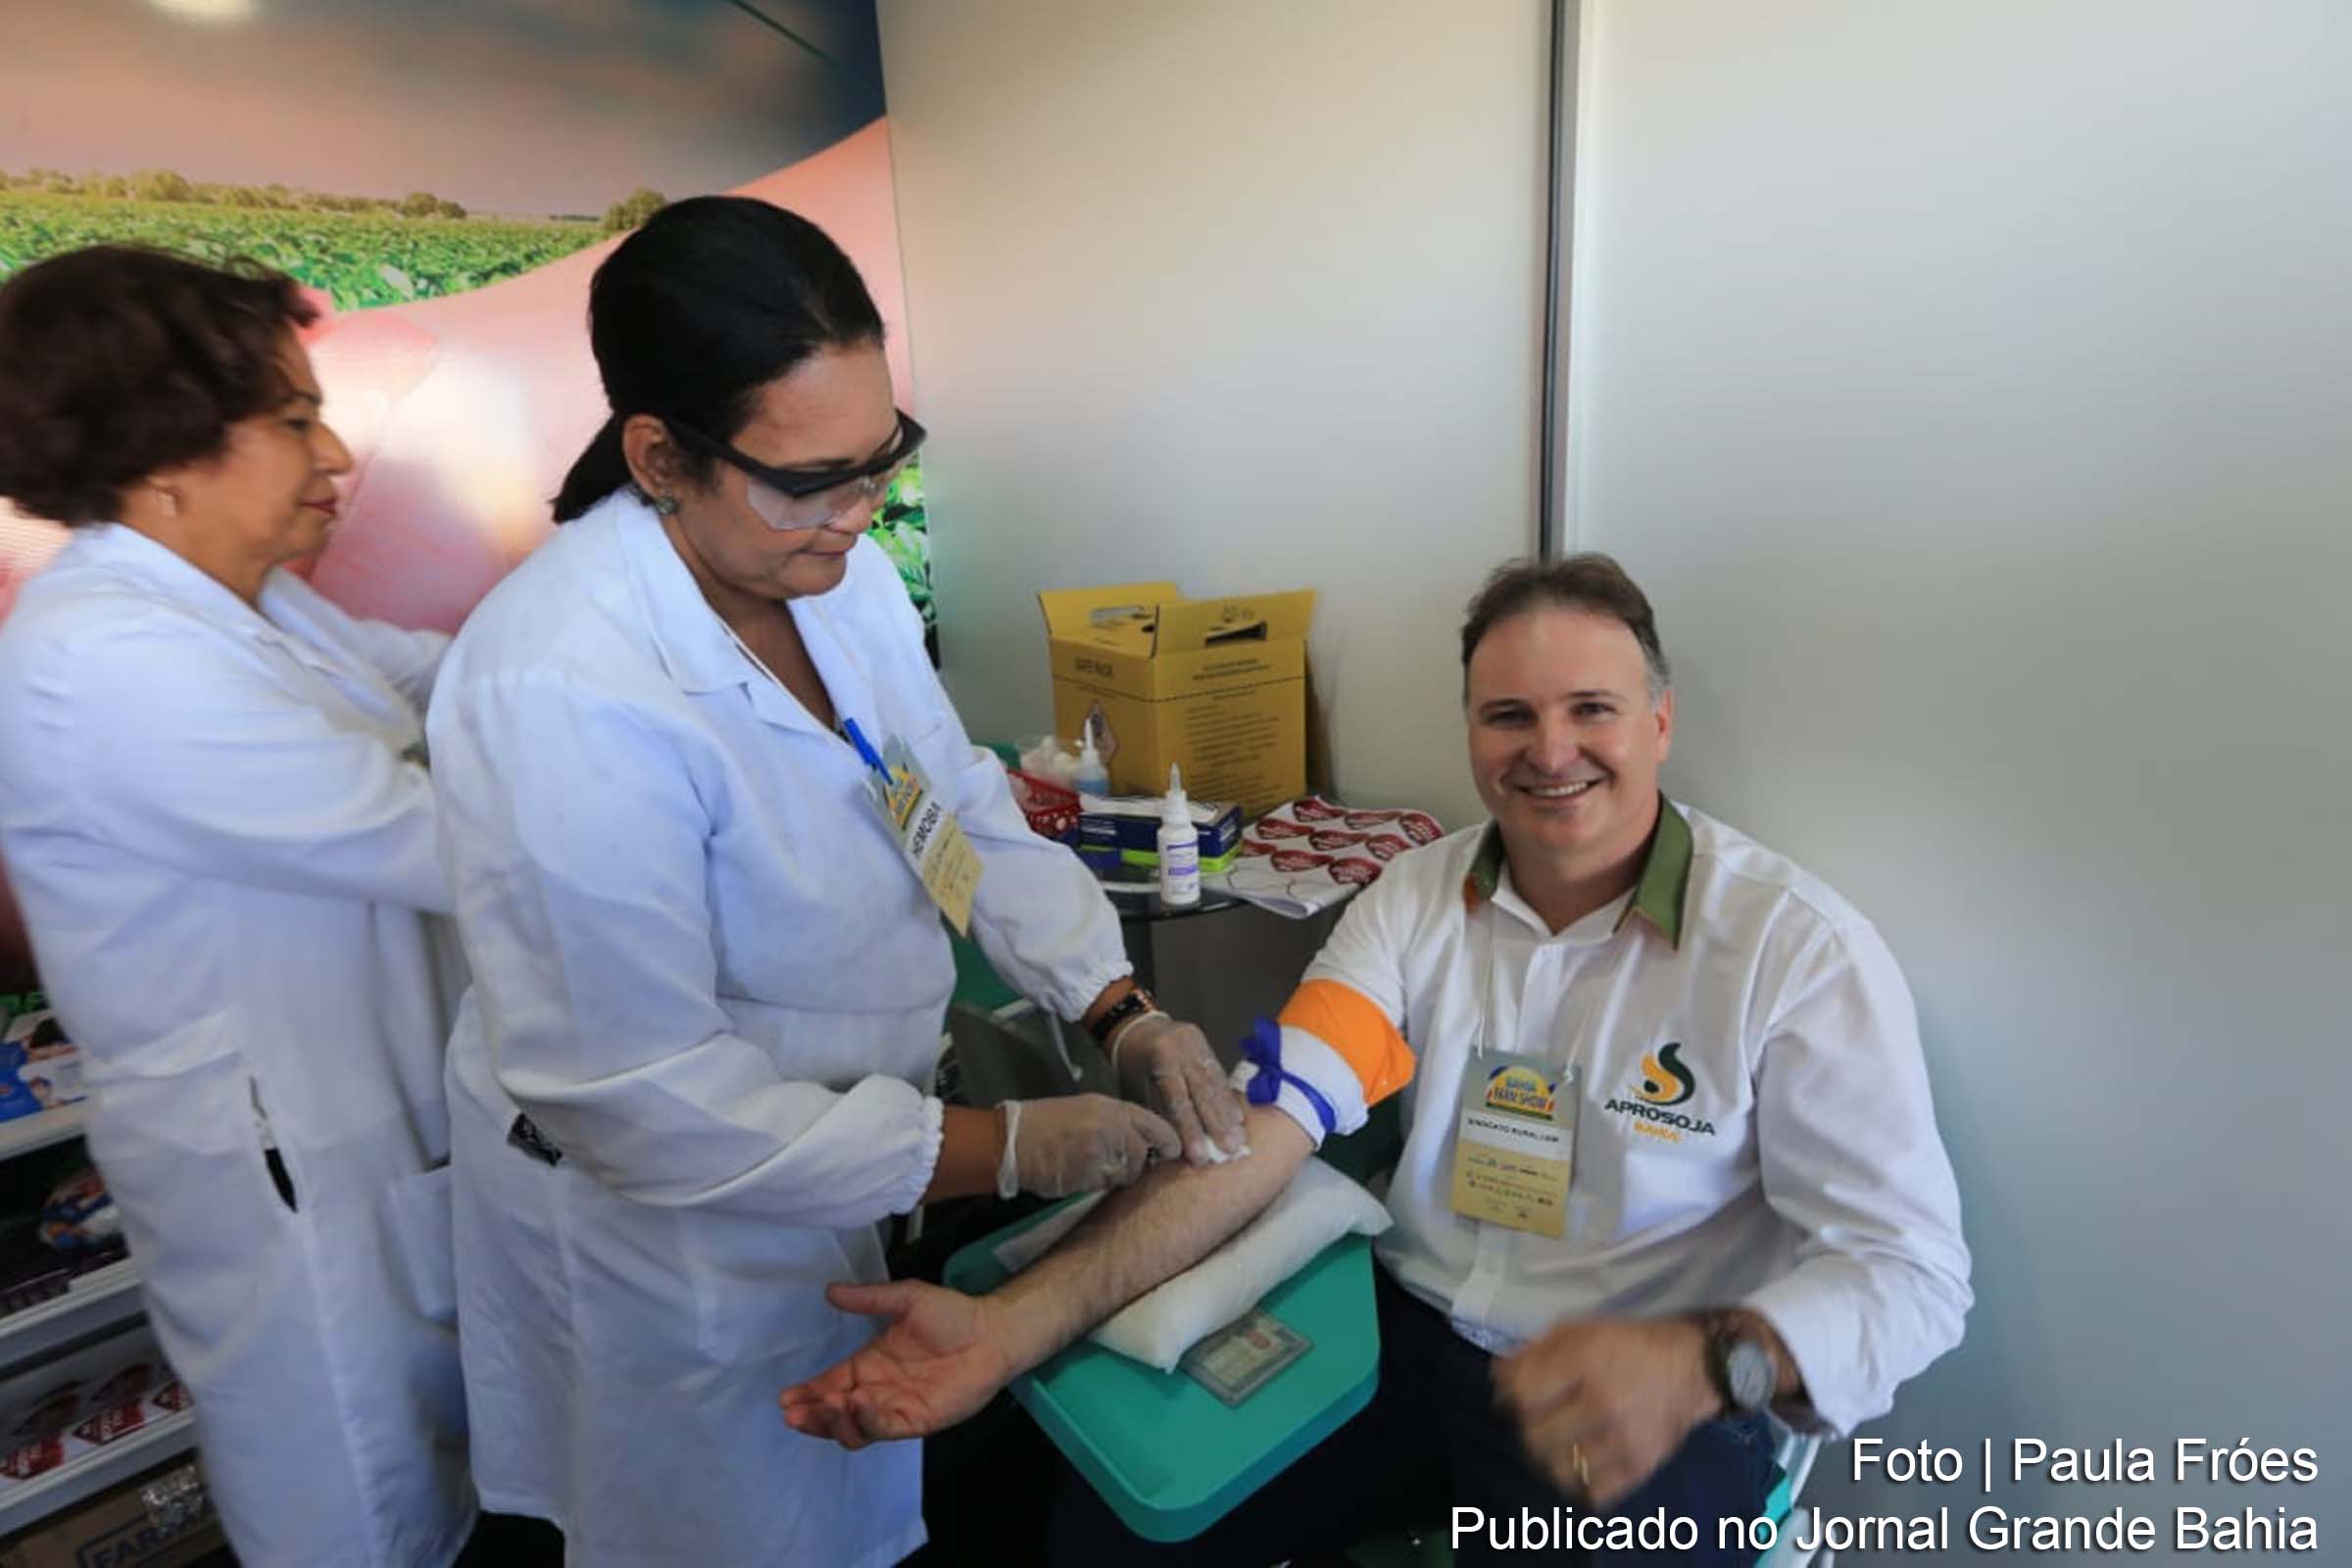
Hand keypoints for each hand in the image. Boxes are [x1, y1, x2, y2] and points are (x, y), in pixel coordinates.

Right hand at [779, 1281, 1021, 1447]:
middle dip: (812, 1414)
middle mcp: (877, 1390)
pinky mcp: (915, 1421)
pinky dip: (865, 1419)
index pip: (830, 1384)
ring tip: (827, 1404)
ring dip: (833, 1422)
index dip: (808, 1393)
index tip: (787, 1397)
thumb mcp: (906, 1298)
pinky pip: (882, 1428)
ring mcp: (895, 1408)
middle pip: (834, 1413)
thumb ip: (869, 1298)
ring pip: (852, 1428)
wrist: (992, 1333)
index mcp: (870, 1363)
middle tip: (794, 1411)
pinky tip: (857, 1400)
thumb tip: (831, 1290)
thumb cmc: (952, 1315)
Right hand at [1009, 1093, 1180, 1195]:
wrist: (1011, 1140)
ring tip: (1088, 1165)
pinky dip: (1095, 1184)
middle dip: (1135, 1163)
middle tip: (1116, 1163)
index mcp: (1110, 1108)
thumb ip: (1116, 1122)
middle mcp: (1110, 1127)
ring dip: (1115, 1175)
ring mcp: (1101, 1152)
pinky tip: (1076, 1173)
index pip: (1154, 1124)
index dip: (1168, 1140)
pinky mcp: (1088, 1176)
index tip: (1174, 1150)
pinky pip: (1104, 1186)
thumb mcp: (1085, 1109)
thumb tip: (1143, 1141)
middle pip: (1141, 1153)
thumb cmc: (1045, 1123)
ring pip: (1125, 1173)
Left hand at [1111, 1014, 1247, 1164]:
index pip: (1178, 1100)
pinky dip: (1228, 1098)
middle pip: (1203, 1091)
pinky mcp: (1205, 1044)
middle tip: (1229, 1149)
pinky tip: (1237, 1117)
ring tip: (1238, 1138)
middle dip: (1217, 1124)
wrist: (1134, 1026)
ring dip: (1228, 1114)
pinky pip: (1219, 1074)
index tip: (1199, 1155)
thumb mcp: (1135, 1086)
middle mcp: (1182, 1050)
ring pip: (1215, 1083)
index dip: (1190, 1130)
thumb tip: (1175, 1146)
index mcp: (1160, 1059)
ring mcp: (1196, 1044)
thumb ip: (1157, 1112)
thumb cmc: (1130, 1063)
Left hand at [1491, 1317, 1719, 1506]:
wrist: (1692, 1369)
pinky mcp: (1641, 1467)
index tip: (1516, 1398)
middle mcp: (1603, 1403)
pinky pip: (1593, 1493)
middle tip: (1540, 1421)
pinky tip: (1582, 1463)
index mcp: (1586, 1361)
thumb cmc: (1628, 1346)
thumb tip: (1496, 1378)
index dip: (1511, 1399)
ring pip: (1560, 1470)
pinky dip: (1580, 1484)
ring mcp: (1623, 1440)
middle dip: (1529, 1429)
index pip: (1524, 1395)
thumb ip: (1535, 1352)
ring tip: (1560, 1444)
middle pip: (1536, 1436)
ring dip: (1551, 1459)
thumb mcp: (1581, 1331)